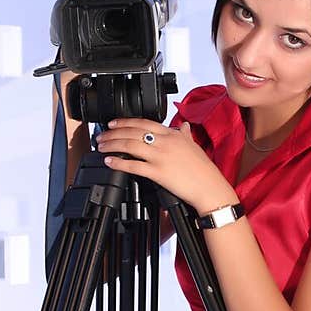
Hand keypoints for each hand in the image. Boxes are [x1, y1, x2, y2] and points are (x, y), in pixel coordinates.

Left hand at [95, 118, 231, 213]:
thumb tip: (183, 126)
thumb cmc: (204, 170)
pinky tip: (110, 161)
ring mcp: (161, 157)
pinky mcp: (158, 173)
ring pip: (130, 146)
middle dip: (113, 133)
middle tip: (101, 136)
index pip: (143, 123)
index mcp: (172, 135)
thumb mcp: (194, 145)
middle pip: (133, 132)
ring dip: (112, 145)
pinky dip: (119, 163)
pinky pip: (134, 166)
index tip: (113, 124)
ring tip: (101, 146)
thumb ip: (185, 134)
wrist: (209, 188)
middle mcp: (165, 143)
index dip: (125, 122)